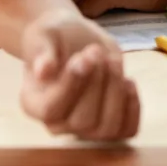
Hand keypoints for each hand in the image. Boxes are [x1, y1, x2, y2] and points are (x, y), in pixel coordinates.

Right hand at [19, 11, 139, 140]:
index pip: (51, 109)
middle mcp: (56, 123)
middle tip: (96, 51)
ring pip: (106, 129)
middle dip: (96, 83)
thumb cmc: (54, 36)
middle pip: (82, 121)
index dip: (72, 84)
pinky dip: (133, 108)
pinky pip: (126, 131)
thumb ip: (41, 52)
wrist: (74, 38)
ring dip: (116, 93)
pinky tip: (129, 81)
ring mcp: (83, 128)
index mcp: (33, 104)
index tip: (84, 56)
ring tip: (113, 62)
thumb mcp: (43, 35)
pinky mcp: (108, 122)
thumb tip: (43, 71)